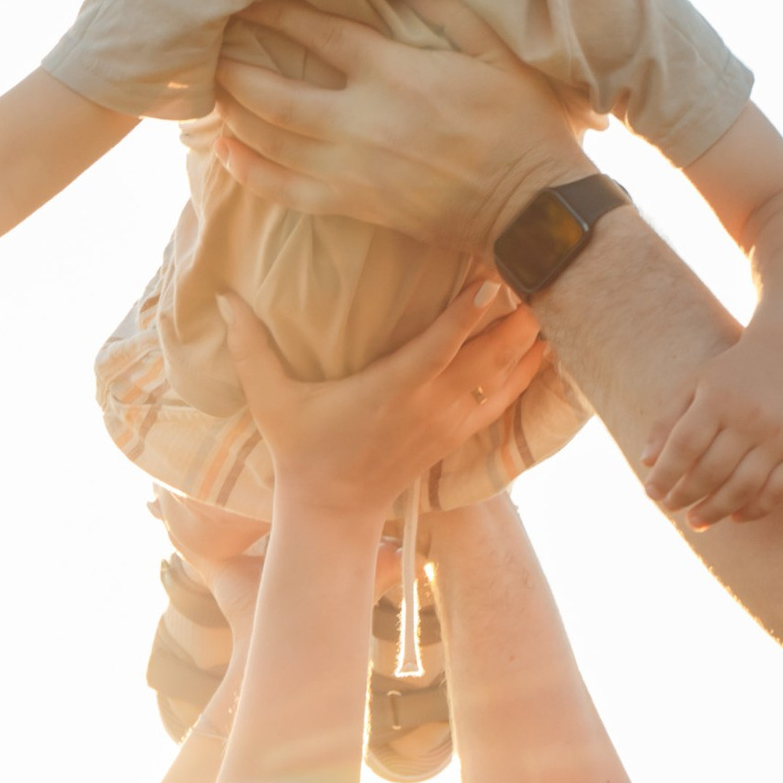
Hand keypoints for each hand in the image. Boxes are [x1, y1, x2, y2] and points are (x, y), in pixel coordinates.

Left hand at [211, 0, 585, 254]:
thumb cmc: (522, 125)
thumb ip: (445, 13)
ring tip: (214, 91)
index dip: (278, 15)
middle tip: (213, 47)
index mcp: (397, 73)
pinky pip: (286, 190)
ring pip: (272, 139)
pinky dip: (250, 171)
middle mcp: (363, 120)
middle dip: (237, 68)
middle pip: (276, 91)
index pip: (319, 34)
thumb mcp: (495, 53)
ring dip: (235, 113)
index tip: (250, 0)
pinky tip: (226, 152)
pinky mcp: (355, 205)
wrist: (531, 207)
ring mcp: (353, 168)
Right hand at [219, 277, 545, 523]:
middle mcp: (428, 406)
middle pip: (487, 359)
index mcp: (391, 390)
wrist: (332, 510)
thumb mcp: (270, 399)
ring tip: (559, 298)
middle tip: (541, 272)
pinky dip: (529, 373)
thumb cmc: (301, 447)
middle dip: (517, 319)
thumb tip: (224, 298)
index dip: (467, 315)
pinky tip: (548, 346)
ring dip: (531, 342)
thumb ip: (251, 347)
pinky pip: (504, 402)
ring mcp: (448, 423)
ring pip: (505, 379)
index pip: (438, 348)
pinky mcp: (457, 435)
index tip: (493, 281)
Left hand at [640, 347, 782, 530]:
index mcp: (718, 399)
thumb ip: (667, 420)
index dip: (665, 474)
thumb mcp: (693, 385)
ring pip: (745, 487)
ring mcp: (777, 437)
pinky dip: (757, 510)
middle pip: (713, 470)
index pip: (685, 445)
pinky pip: (779, 490)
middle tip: (670, 506)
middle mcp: (750, 419)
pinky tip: (735, 517)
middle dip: (686, 495)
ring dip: (717, 510)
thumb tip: (648, 463)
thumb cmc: (729, 376)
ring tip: (696, 521)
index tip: (651, 492)